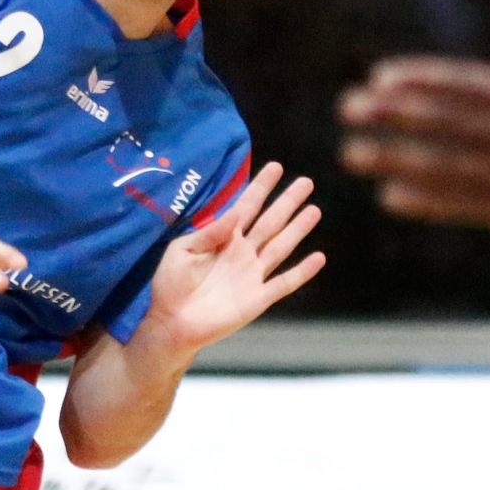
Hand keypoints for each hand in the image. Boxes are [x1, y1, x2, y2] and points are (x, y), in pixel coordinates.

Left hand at [140, 163, 324, 352]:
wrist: (172, 322)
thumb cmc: (171, 284)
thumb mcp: (182, 251)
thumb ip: (208, 233)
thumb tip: (234, 212)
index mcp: (223, 238)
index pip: (246, 207)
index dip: (260, 187)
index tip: (276, 167)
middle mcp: (242, 253)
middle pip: (270, 222)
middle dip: (287, 202)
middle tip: (306, 182)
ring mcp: (252, 274)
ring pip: (281, 246)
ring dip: (297, 229)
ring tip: (314, 210)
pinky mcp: (258, 298)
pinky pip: (284, 282)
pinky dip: (302, 271)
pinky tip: (318, 257)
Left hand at [338, 0, 489, 246]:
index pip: (463, 83)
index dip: (418, 80)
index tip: (379, 77)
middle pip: (440, 120)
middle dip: (391, 114)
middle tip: (347, 108)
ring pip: (440, 164)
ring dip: (393, 158)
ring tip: (352, 153)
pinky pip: (460, 204)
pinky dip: (425, 202)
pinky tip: (390, 199)